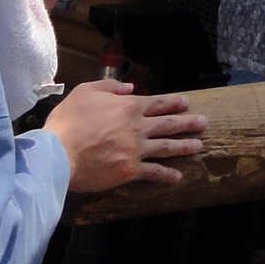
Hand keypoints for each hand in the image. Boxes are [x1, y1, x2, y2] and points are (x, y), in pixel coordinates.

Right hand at [46, 79, 206, 194]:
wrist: (59, 153)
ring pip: (166, 146)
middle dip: (188, 122)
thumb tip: (130, 87)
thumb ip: (110, 86)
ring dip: (185, 145)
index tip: (187, 103)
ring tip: (200, 145)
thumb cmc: (69, 120)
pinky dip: (167, 174)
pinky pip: (153, 172)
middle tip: (205, 122)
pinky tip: (178, 176)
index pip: (157, 103)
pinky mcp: (130, 171)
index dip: (174, 102)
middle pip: (168, 124)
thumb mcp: (86, 91)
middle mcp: (137, 127)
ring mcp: (136, 150)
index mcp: (128, 107)